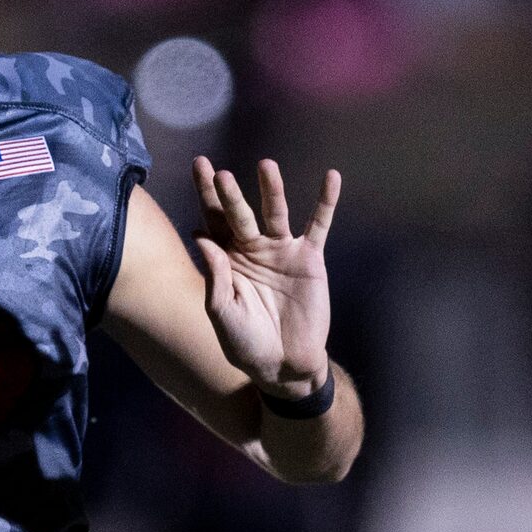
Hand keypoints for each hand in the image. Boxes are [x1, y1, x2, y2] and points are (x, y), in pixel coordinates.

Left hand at [191, 155, 337, 399]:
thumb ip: (214, 278)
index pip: (213, 220)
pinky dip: (326, 202)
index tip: (200, 165)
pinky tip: (331, 177)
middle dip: (230, 194)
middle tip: (220, 174)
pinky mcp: (310, 259)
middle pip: (240, 213)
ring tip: (266, 166)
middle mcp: (253, 249)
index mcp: (227, 259)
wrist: (285, 365)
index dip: (206, 195)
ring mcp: (282, 251)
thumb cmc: (246, 344)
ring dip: (272, 190)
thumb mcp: (223, 314)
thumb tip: (200, 236)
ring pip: (276, 213)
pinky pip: (319, 225)